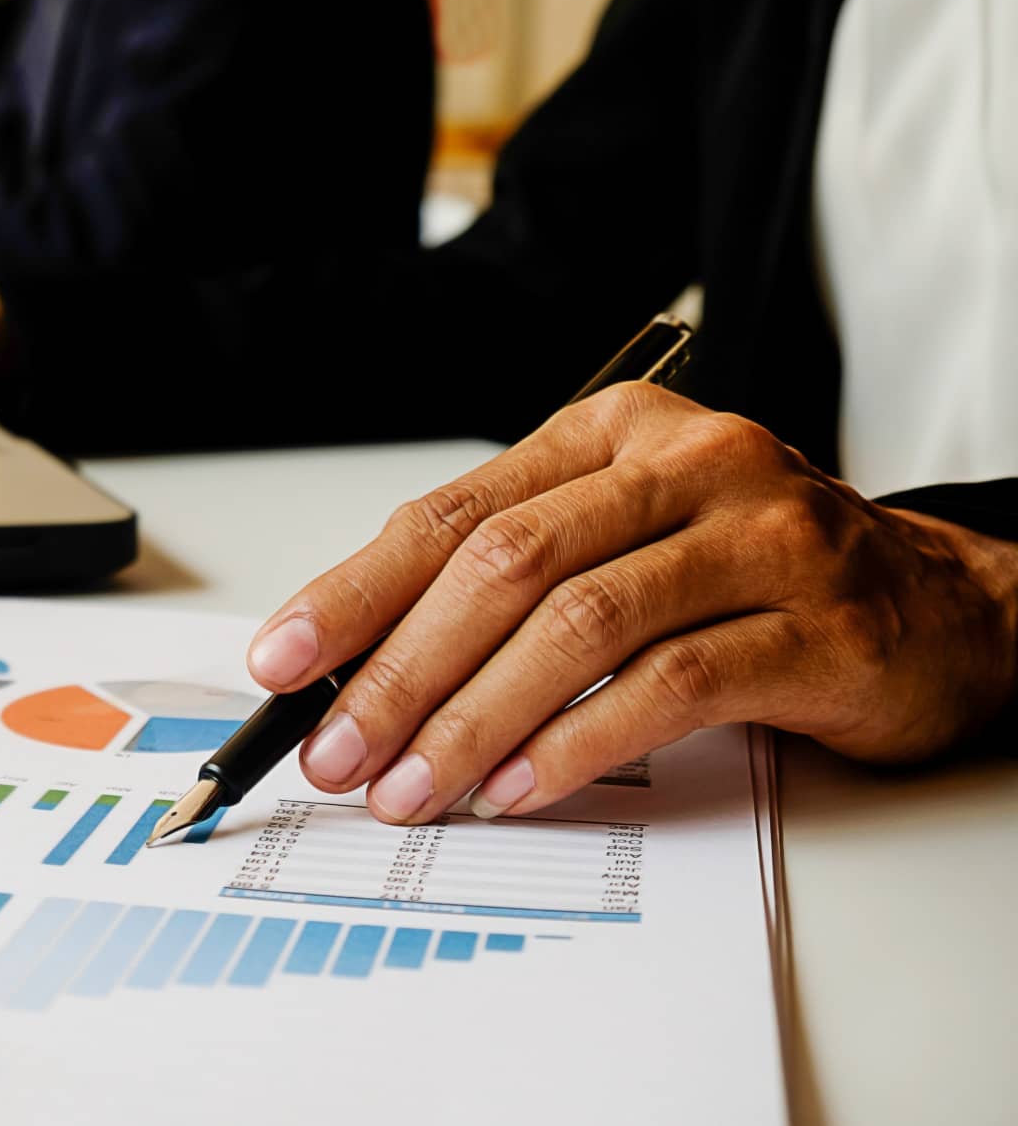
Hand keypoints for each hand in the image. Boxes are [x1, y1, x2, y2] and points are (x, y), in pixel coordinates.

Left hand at [246, 384, 1017, 823]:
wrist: (941, 605)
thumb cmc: (752, 572)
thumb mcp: (621, 540)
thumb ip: (507, 580)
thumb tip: (358, 662)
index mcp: (613, 434)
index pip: (453, 510)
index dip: (355, 592)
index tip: (281, 662)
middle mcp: (688, 465)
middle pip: (505, 564)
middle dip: (399, 669)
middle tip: (336, 752)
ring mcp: (761, 538)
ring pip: (580, 624)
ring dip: (472, 717)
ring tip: (410, 787)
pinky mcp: (818, 626)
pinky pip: (670, 684)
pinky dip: (576, 742)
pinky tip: (517, 786)